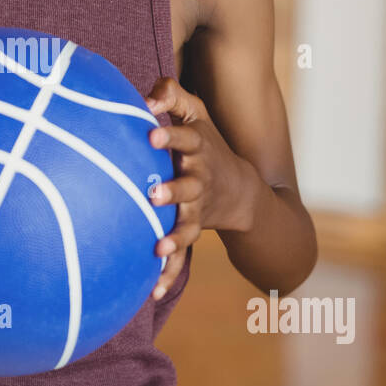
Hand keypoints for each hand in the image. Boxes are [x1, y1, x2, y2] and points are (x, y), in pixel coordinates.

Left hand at [145, 76, 253, 299]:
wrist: (240, 189)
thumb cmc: (204, 142)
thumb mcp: (195, 112)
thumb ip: (171, 94)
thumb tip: (145, 96)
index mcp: (197, 149)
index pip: (185, 140)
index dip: (170, 138)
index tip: (151, 136)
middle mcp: (199, 180)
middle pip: (188, 185)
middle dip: (173, 190)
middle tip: (153, 194)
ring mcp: (197, 208)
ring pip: (186, 223)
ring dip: (174, 236)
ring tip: (157, 247)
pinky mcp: (192, 231)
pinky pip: (180, 254)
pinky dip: (169, 273)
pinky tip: (153, 291)